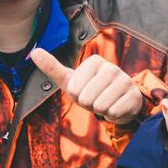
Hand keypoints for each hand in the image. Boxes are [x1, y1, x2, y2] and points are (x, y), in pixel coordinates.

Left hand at [29, 49, 144, 124]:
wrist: (116, 103)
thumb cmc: (90, 90)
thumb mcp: (70, 81)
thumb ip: (52, 67)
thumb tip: (33, 52)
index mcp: (95, 61)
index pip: (74, 88)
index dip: (76, 96)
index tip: (84, 91)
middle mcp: (112, 67)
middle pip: (87, 98)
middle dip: (88, 104)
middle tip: (95, 99)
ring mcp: (125, 81)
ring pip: (100, 106)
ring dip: (99, 110)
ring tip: (104, 103)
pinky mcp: (134, 96)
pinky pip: (114, 113)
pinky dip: (111, 116)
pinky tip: (115, 108)